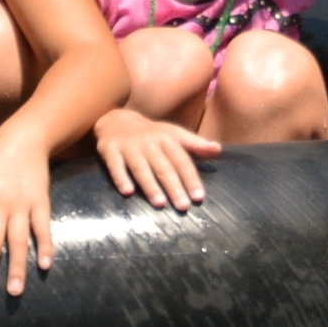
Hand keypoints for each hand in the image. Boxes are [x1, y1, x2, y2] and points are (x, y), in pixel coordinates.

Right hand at [95, 107, 218, 210]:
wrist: (115, 119)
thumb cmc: (150, 133)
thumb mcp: (173, 134)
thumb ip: (195, 144)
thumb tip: (218, 150)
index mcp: (166, 138)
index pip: (181, 160)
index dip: (190, 178)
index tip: (199, 197)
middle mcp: (148, 142)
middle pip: (163, 167)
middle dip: (174, 187)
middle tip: (183, 206)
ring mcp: (128, 146)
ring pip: (141, 168)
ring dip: (150, 186)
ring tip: (159, 204)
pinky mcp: (109, 150)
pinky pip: (115, 166)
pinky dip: (121, 178)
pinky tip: (127, 192)